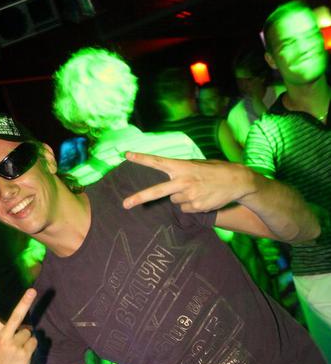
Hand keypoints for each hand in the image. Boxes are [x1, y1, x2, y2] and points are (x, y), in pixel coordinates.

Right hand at [0, 280, 37, 363]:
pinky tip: (23, 354)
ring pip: (28, 332)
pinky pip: (33, 342)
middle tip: (32, 291)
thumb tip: (26, 325)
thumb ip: (5, 331)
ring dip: (26, 338)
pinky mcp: (23, 353)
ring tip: (18, 349)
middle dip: (25, 302)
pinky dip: (31, 346)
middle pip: (16, 316)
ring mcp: (13, 345)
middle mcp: (1, 337)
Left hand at [123, 152, 254, 212]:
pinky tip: (203, 197)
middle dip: (139, 198)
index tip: (127, 155)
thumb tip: (170, 188)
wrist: (238, 182)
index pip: (158, 162)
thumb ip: (182, 172)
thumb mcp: (198, 165)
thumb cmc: (216, 171)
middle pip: (156, 192)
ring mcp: (189, 196)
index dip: (142, 158)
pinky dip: (191, 204)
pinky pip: (185, 208)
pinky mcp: (196, 207)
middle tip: (124, 204)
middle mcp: (183, 181)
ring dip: (183, 196)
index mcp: (183, 167)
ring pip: (175, 200)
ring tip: (198, 189)